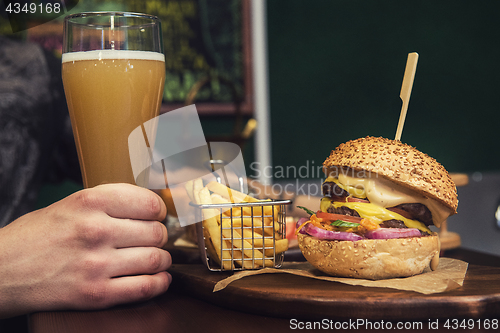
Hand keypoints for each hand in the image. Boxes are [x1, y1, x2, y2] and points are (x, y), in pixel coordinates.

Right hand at [0, 183, 171, 317]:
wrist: (2, 270)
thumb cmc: (38, 235)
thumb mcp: (71, 204)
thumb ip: (110, 203)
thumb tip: (151, 208)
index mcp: (90, 202)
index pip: (149, 204)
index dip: (159, 211)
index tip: (157, 216)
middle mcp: (95, 231)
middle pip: (156, 232)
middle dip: (161, 236)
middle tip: (155, 239)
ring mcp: (96, 265)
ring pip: (155, 259)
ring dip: (163, 260)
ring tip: (157, 258)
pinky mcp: (95, 294)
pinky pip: (144, 288)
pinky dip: (159, 283)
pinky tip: (159, 278)